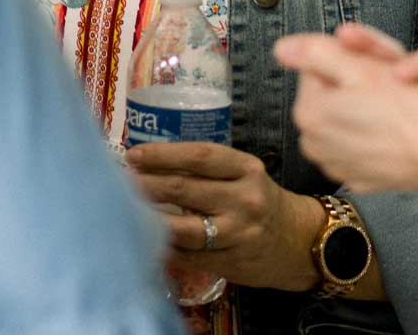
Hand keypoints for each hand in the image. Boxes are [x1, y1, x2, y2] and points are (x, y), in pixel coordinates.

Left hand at [123, 141, 325, 291]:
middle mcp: (245, 199)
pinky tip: (145, 240)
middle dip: (147, 186)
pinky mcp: (232, 262)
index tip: (134, 155)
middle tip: (119, 182)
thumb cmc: (258, 200)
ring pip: (184, 228)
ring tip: (125, 211)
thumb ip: (205, 170)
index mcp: (246, 169)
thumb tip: (148, 163)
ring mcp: (239, 233)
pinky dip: (164, 248)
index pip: (200, 156)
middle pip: (186, 189)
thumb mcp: (243, 176)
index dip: (163, 154)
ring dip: (150, 220)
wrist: (298, 241)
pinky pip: (189, 256)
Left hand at [276, 31, 417, 200]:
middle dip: (350, 87)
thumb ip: (315, 53)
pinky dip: (369, 136)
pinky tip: (391, 133)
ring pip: (341, 120)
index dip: (345, 60)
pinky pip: (355, 146)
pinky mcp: (355, 179)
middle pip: (327, 96)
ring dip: (359, 110)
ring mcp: (333, 165)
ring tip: (391, 109)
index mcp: (308, 112)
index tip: (372, 65)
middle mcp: (311, 143)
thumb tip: (280, 49)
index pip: (315, 68)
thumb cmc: (408, 109)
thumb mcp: (360, 69)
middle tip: (386, 86)